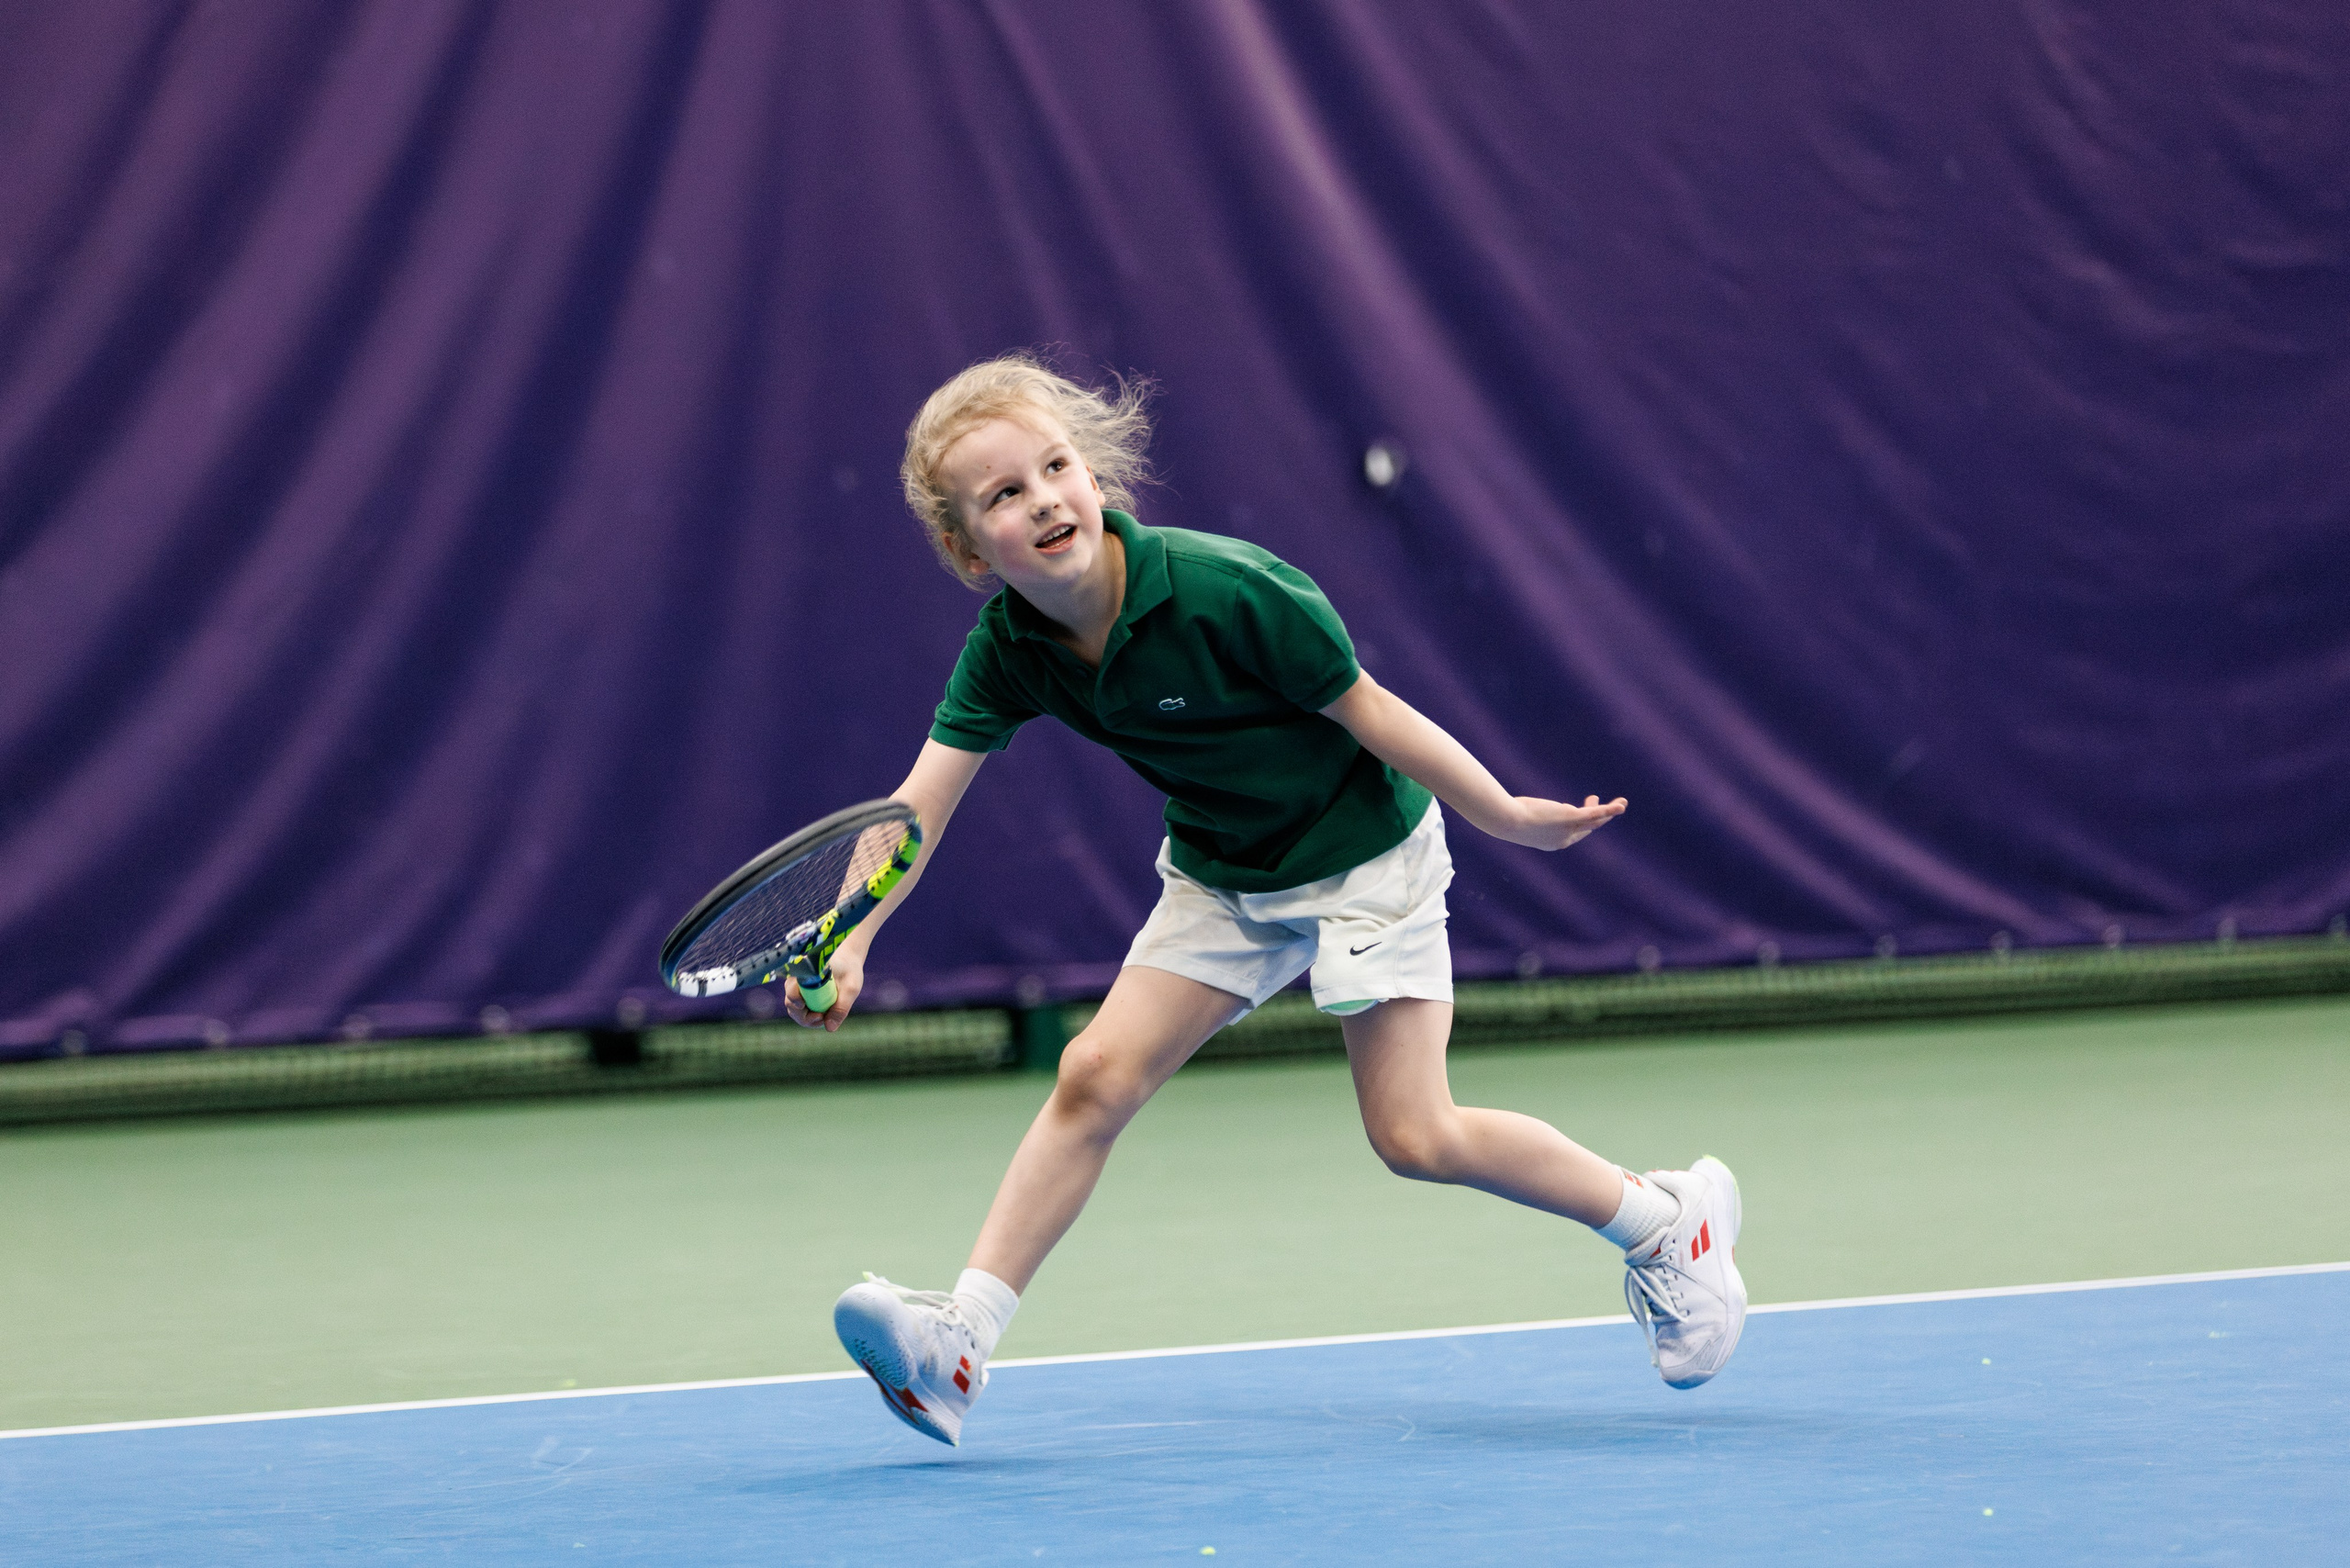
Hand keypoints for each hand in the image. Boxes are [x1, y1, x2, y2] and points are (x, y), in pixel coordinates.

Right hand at [783, 945, 863, 1031]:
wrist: (848, 961)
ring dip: (807, 1019)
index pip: (791, 988)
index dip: (795, 1000)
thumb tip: (829, 1028)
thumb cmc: (850, 970)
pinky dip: (810, 1017)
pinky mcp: (804, 996)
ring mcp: (799, 990)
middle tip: (821, 1019)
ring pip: (795, 1010)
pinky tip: (823, 1017)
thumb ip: (841, 1008)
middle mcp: (797, 981)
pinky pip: (801, 1011)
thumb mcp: (851, 988)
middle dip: (804, 1017)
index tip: (810, 1008)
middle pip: (791, 1003)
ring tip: (823, 1019)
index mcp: (805, 972)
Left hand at [1492, 794, 1626, 850]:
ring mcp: (1568, 829)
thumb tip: (1526, 809)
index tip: (1572, 806)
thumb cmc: (1508, 818)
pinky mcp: (1571, 818)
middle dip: (1595, 815)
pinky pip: (1595, 814)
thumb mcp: (1523, 818)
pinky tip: (1621, 805)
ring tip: (1622, 804)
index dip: (1577, 820)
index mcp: (1553, 842)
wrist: (1508, 820)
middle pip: (1586, 828)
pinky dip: (1610, 810)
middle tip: (1594, 797)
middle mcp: (1563, 840)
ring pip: (1595, 822)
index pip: (1571, 833)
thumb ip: (1531, 816)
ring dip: (1609, 813)